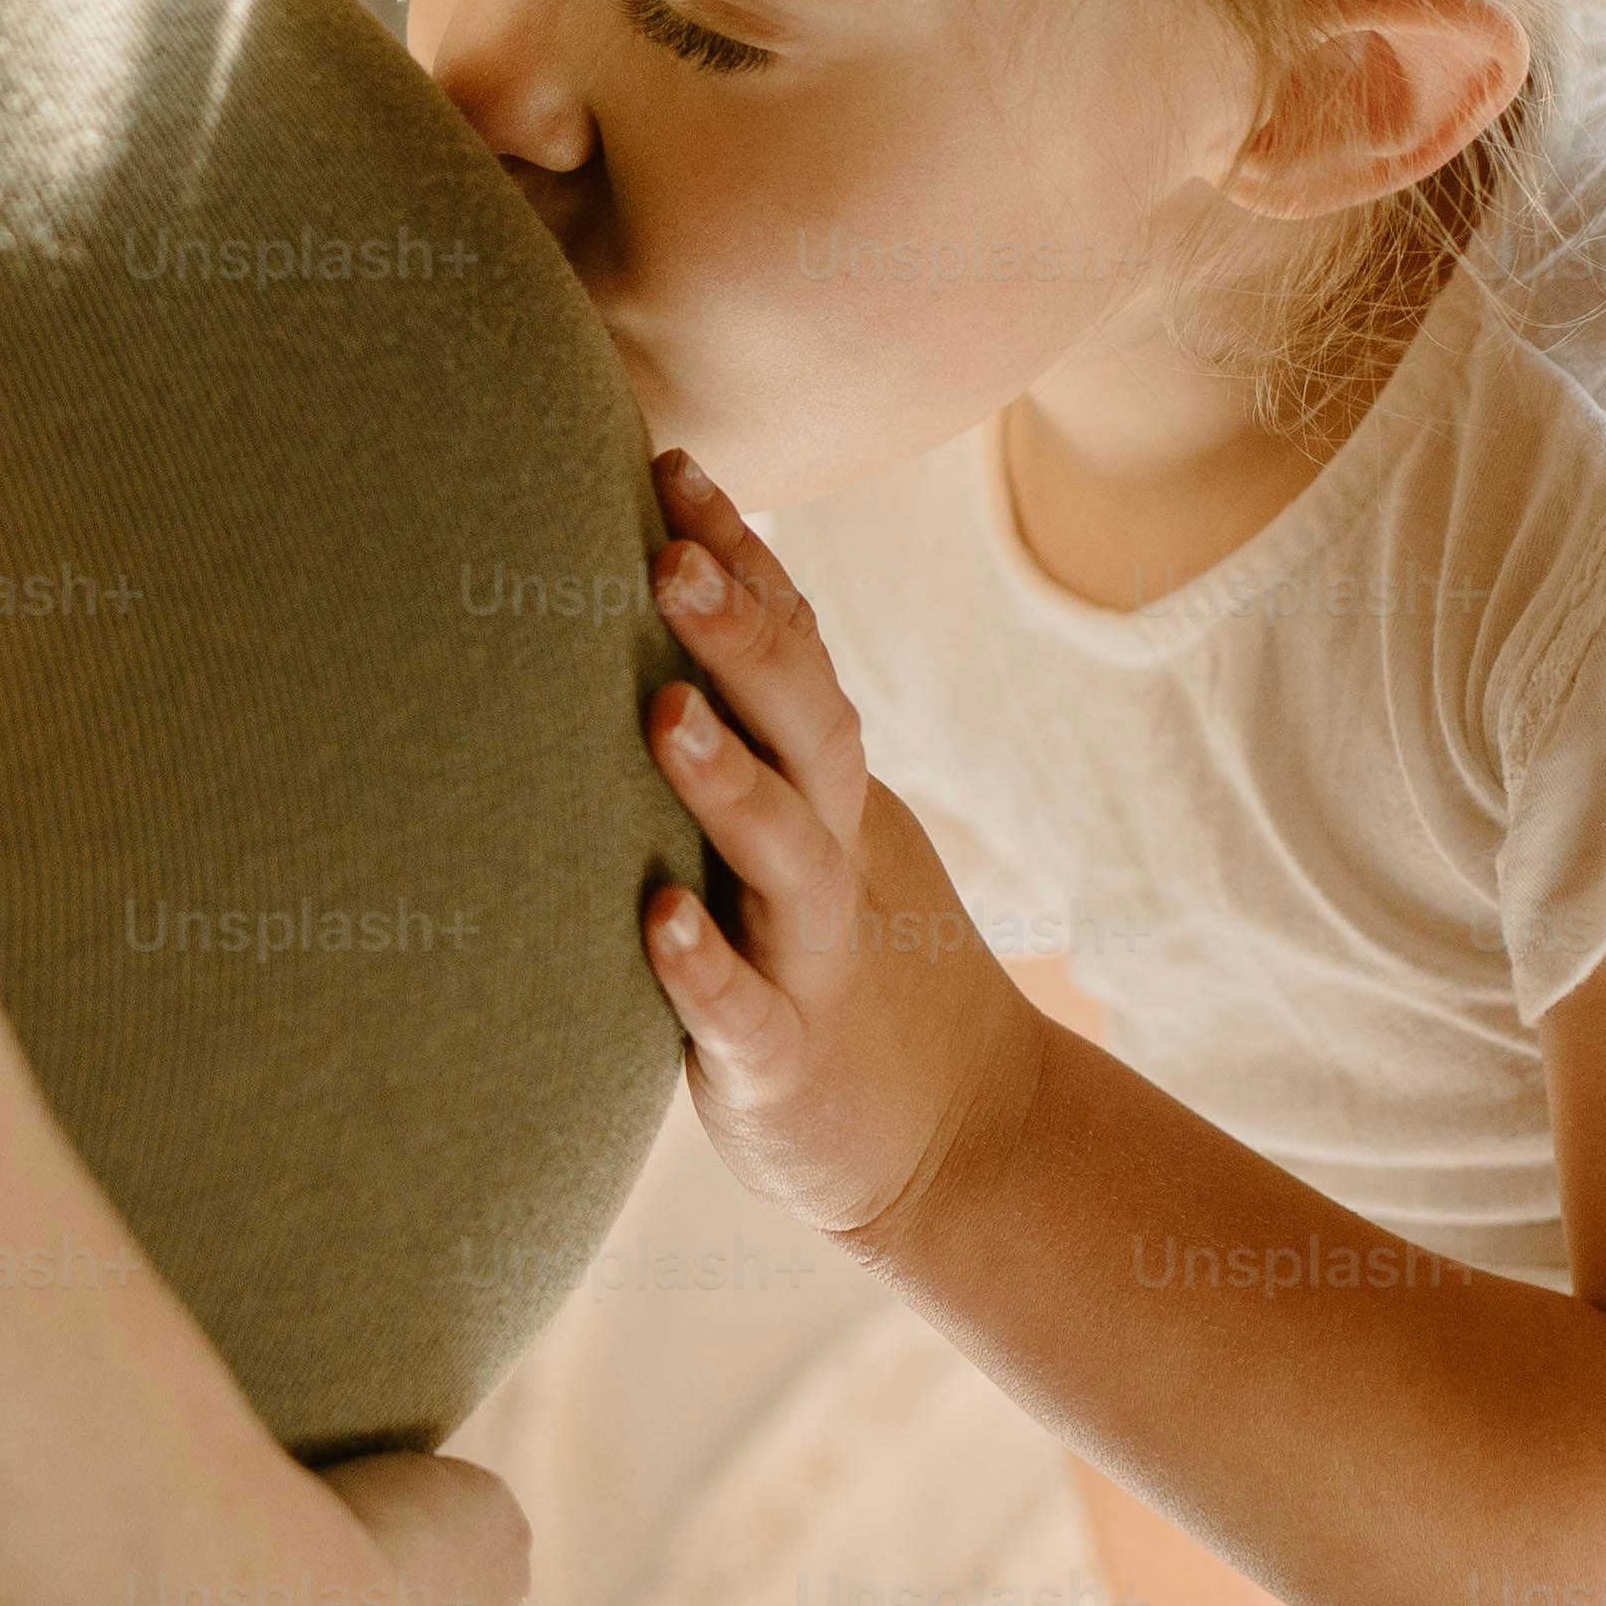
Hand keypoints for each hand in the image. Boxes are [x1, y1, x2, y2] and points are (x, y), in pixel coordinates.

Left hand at [637, 455, 1035, 1239]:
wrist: (951, 1140)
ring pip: (784, 856)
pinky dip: (703, 967)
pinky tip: (654, 923)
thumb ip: (757, 724)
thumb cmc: (837, 954)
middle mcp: (831, 855)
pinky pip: (743, 1011)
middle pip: (804, 725)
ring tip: (662, 712)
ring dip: (726, 782)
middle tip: (667, 553)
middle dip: (742, 635)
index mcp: (829, 790)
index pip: (797, 653)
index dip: (744, 560)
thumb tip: (675, 577)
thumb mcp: (813, 825)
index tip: (670, 465)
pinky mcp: (783, 1059)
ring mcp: (814, 956)